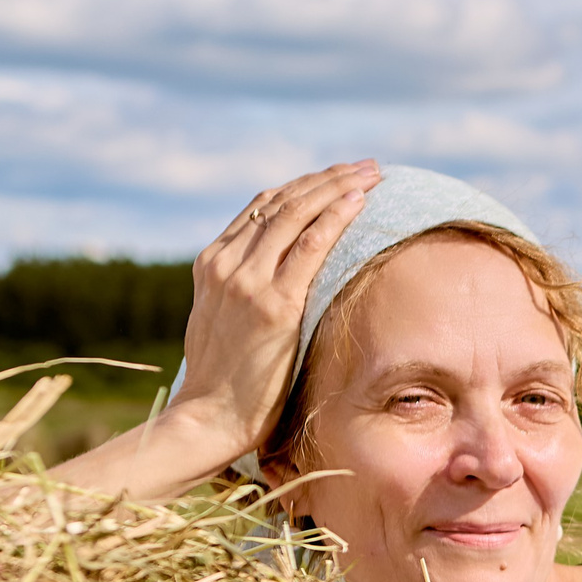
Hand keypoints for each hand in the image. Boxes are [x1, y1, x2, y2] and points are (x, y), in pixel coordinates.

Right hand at [169, 159, 378, 460]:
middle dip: (327, 179)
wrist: (209, 416)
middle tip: (365, 166)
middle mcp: (227, 264)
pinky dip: (335, 217)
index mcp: (211, 263)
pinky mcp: (273, 305)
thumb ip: (242, 291)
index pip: (261, 208)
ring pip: (297, 215)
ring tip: (372, 174)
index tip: (335, 176)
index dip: (302, 187)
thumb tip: (275, 280)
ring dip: (338, 188)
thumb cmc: (223, 379)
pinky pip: (309, 247)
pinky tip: (359, 201)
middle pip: (282, 202)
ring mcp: (247, 282)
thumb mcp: (222, 320)